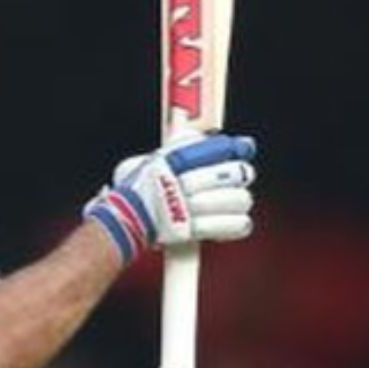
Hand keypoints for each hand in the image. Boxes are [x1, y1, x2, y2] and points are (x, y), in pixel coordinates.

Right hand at [82, 132, 256, 264]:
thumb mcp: (152, 158)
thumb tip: (205, 137)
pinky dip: (237, 224)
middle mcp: (183, 181)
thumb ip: (179, 146)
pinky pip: (231, 225)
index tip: (244, 147)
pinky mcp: (194, 230)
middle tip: (240, 176)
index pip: (216, 147)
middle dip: (241, 174)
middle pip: (232, 173)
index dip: (235, 147)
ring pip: (237, 199)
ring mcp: (189, 207)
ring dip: (239, 200)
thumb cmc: (137, 190)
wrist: (124, 221)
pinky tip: (236, 220)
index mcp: (173, 160)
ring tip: (235, 201)